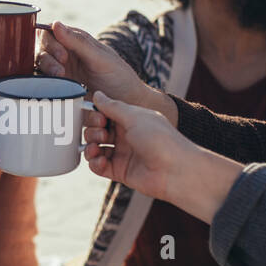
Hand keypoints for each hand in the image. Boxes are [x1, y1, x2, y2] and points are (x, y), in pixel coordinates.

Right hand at [37, 21, 168, 116]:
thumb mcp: (101, 57)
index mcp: (74, 41)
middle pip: (41, 50)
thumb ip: (78, 42)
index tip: (62, 55)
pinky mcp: (60, 90)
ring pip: (39, 67)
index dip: (50, 42)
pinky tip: (55, 91)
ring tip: (60, 79)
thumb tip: (56, 24)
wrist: (128, 103)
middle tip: (61, 71)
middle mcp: (65, 55)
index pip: (49, 33)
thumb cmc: (119, 76)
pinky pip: (44, 85)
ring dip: (46, 72)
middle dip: (47, 59)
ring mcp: (61, 72)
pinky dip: (45, 87)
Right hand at [85, 91, 242, 223]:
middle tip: (101, 134)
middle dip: (93, 132)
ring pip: (96, 149)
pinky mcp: (120, 171)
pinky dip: (95, 164)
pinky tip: (100, 161)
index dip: (97, 115)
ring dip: (90, 147)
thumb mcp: (135, 116)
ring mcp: (123, 154)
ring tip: (96, 149)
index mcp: (132, 119)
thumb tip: (97, 95)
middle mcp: (127, 136)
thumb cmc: (161, 140)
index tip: (98, 117)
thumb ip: (113, 107)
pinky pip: (100, 167)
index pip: (106, 114)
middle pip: (98, 131)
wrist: (176, 170)